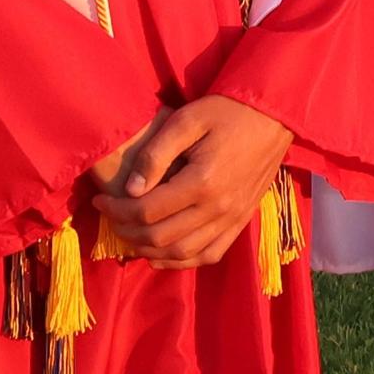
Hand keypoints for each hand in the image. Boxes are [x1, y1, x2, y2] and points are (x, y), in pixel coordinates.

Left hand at [92, 97, 292, 268]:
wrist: (273, 115)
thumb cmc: (226, 111)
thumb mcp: (186, 119)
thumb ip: (155, 154)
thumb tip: (129, 190)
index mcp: (202, 181)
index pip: (147, 211)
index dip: (116, 211)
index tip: (99, 201)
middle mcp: (218, 208)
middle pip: (160, 237)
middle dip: (127, 232)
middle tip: (110, 217)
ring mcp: (232, 218)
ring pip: (183, 253)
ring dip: (150, 251)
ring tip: (130, 236)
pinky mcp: (242, 221)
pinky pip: (209, 254)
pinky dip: (182, 261)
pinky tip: (163, 255)